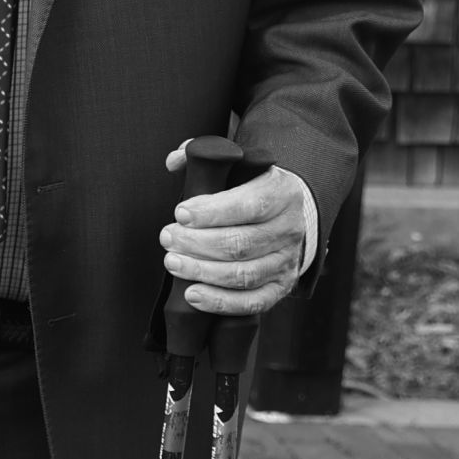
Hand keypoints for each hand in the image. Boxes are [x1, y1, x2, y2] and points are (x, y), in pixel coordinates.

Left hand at [161, 149, 308, 315]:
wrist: (287, 216)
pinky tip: (193, 294)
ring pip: (243, 274)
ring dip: (203, 271)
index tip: (180, 214)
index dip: (213, 212)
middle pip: (241, 243)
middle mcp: (290, 228)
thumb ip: (203, 157)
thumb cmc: (251, 190)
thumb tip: (174, 161)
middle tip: (168, 238)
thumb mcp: (236, 166)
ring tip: (173, 262)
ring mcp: (287, 261)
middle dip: (197, 243)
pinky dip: (221, 302)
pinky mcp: (280, 287)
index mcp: (282, 193)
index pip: (250, 204)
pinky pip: (253, 302)